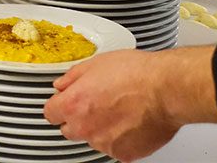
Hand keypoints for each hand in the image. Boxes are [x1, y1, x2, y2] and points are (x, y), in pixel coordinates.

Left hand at [43, 47, 216, 161]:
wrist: (166, 89)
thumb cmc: (136, 73)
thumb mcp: (96, 63)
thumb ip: (72, 77)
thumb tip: (62, 84)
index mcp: (74, 104)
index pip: (50, 113)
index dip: (59, 105)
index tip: (65, 102)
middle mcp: (85, 127)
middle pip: (70, 129)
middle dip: (78, 119)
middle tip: (97, 105)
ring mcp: (104, 143)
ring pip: (94, 139)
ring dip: (101, 128)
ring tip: (120, 110)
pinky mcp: (124, 154)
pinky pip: (116, 148)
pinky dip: (121, 138)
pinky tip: (131, 121)